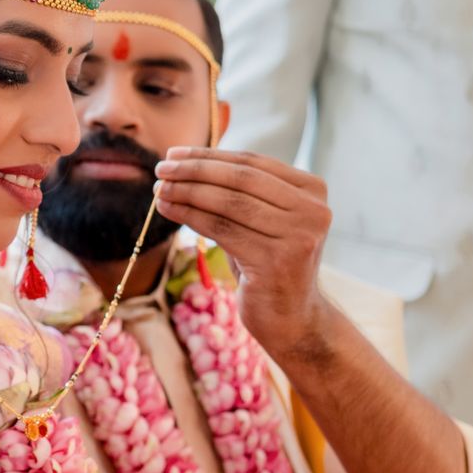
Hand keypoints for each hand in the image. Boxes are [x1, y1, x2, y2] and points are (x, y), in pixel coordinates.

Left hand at [153, 148, 332, 358]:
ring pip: (229, 203)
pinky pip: (222, 230)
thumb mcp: (260, 221)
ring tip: (159, 189)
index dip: (209, 156)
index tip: (174, 154)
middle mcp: (312, 210)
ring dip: (188, 192)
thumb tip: (183, 163)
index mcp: (313, 190)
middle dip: (195, 171)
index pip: (252, 163)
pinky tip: (168, 210)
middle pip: (241, 179)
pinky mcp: (276, 260)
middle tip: (160, 168)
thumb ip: (239, 192)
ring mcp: (298, 235)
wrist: (292, 319)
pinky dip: (190, 216)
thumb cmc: (268, 265)